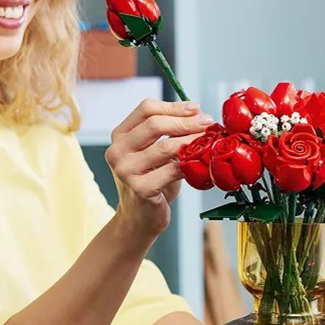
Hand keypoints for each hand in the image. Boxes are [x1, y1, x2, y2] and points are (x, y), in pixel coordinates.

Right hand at [106, 99, 213, 240]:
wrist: (140, 218)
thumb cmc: (152, 181)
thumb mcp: (154, 152)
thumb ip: (168, 133)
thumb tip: (197, 113)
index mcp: (120, 136)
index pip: (146, 109)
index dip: (173, 106)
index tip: (196, 108)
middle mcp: (117, 151)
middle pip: (154, 125)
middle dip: (186, 122)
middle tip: (207, 122)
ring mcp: (125, 171)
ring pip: (164, 147)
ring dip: (191, 141)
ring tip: (207, 140)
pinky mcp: (140, 189)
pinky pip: (171, 170)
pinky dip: (189, 164)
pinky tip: (200, 162)